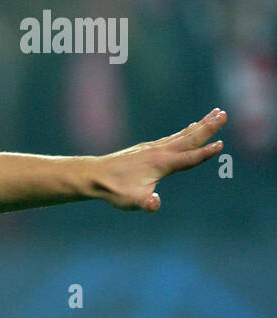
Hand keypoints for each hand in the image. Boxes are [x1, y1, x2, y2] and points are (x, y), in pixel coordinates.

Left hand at [93, 109, 226, 211]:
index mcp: (161, 164)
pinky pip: (173, 137)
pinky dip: (186, 131)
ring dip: (201, 125)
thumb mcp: (130, 201)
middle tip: (224, 113)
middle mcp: (159, 152)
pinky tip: (190, 127)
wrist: (93, 175)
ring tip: (216, 113)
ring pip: (182, 135)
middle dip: (208, 127)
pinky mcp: (148, 148)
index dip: (205, 153)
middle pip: (189, 138)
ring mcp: (153, 148)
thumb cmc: (114, 190)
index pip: (188, 158)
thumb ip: (145, 203)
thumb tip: (154, 203)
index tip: (221, 144)